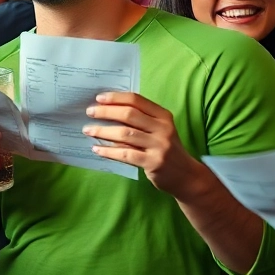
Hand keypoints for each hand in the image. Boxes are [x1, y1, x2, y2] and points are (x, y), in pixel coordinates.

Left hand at [83, 92, 204, 198]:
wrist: (186, 176)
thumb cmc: (167, 149)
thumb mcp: (160, 130)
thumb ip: (141, 120)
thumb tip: (108, 110)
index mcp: (163, 116)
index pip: (137, 100)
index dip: (116, 97)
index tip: (98, 98)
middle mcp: (163, 128)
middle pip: (129, 114)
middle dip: (106, 112)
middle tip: (89, 112)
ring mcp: (159, 146)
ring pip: (124, 134)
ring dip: (103, 131)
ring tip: (88, 130)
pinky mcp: (153, 163)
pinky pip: (125, 154)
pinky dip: (108, 151)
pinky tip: (97, 149)